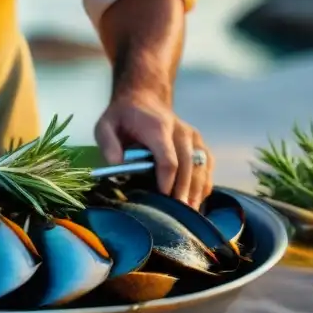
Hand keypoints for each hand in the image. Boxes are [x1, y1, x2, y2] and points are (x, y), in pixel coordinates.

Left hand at [94, 89, 213, 208]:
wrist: (144, 98)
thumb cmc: (123, 116)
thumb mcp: (105, 124)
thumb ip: (108, 143)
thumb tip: (116, 165)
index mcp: (158, 128)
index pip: (168, 158)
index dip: (168, 180)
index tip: (164, 198)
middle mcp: (181, 131)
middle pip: (188, 165)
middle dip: (184, 191)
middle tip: (181, 215)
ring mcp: (193, 137)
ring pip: (201, 166)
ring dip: (197, 191)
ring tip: (191, 214)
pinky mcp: (199, 143)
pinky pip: (206, 165)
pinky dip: (204, 183)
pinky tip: (197, 201)